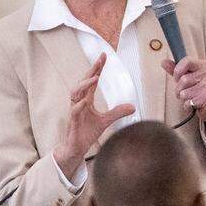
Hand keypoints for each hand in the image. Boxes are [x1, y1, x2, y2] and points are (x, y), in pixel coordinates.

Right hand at [54, 54, 134, 175]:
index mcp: (87, 100)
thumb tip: (132, 106)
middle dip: (91, 70)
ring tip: (95, 78)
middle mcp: (79, 103)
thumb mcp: (105, 121)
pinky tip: (84, 102)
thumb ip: (117, 112)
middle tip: (100, 60)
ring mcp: (75, 111)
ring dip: (84, 85)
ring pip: (75, 93)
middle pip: (83, 82)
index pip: (92, 81)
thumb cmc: (86, 133)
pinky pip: (74, 111)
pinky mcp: (72, 122)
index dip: (97, 69)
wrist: (76, 148)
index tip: (103, 57)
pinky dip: (78, 106)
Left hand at [162, 56, 205, 132]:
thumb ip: (175, 69)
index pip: (187, 61)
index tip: (177, 78)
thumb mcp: (185, 77)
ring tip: (189, 98)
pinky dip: (187, 105)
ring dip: (183, 98)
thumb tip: (163, 62)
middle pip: (183, 79)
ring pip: (184, 92)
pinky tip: (193, 104)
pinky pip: (188, 102)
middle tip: (184, 92)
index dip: (178, 71)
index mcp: (202, 65)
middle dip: (179, 89)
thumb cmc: (196, 90)